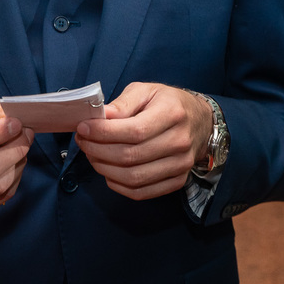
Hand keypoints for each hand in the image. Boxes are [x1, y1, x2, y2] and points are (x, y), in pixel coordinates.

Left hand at [74, 82, 211, 200]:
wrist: (200, 122)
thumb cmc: (168, 103)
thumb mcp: (146, 91)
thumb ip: (122, 103)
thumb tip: (99, 117)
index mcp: (172, 114)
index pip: (133, 131)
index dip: (103, 133)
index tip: (83, 128)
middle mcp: (180, 142)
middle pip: (130, 156)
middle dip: (98, 150)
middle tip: (83, 141)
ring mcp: (180, 165)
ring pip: (133, 177)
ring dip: (104, 169)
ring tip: (92, 155)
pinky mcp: (177, 182)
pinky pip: (141, 193)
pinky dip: (118, 185)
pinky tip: (107, 171)